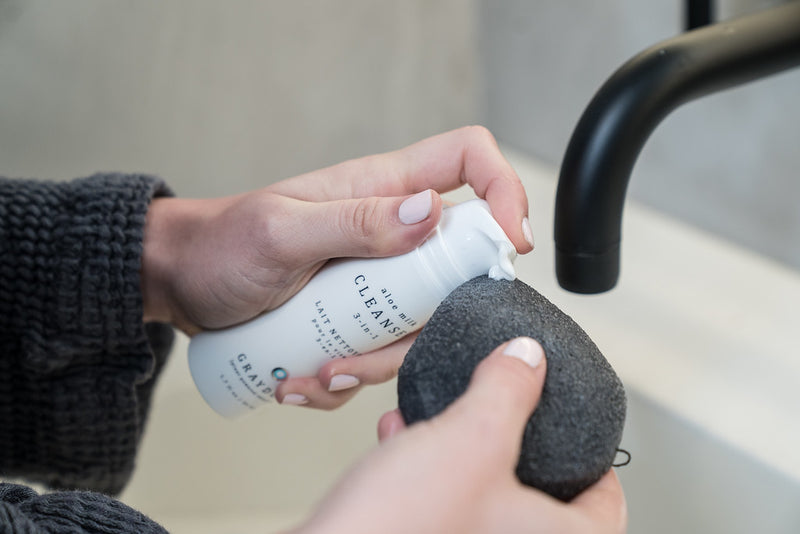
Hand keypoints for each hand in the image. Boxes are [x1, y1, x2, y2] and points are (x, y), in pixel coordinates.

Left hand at [141, 126, 532, 407]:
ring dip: (375, 362)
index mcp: (382, 189)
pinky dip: (346, 378)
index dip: (504, 189)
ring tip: (318, 372)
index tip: (508, 243)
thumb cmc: (222, 244)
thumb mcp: (281, 232)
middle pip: (459, 264)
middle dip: (434, 316)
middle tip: (377, 341)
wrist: (184, 283)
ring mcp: (377, 280)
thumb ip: (354, 220)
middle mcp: (390, 233)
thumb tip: (430, 213)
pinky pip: (379, 353)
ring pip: (420, 324)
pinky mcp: (359, 318)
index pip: (468, 160)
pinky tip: (302, 379)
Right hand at [291, 338, 626, 533]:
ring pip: (483, 497)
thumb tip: (529, 358)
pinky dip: (425, 468)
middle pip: (541, 500)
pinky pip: (438, 502)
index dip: (601, 468)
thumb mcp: (471, 439)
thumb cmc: (400, 529)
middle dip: (517, 447)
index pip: (606, 510)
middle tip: (519, 423)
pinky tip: (399, 435)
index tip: (589, 442)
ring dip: (464, 450)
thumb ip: (508, 392)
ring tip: (447, 416)